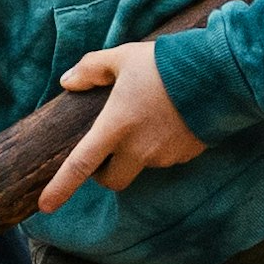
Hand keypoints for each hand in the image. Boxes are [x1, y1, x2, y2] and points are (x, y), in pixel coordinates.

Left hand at [44, 36, 203, 209]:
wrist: (219, 74)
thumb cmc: (166, 63)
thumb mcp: (123, 57)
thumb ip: (92, 69)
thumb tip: (68, 82)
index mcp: (116, 127)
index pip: (81, 165)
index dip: (60, 188)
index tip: (44, 207)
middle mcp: (138, 149)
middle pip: (113, 180)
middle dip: (106, 173)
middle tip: (109, 148)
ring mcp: (164, 156)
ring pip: (141, 165)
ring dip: (138, 152)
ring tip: (151, 115)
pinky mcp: (186, 155)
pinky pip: (167, 157)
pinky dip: (163, 145)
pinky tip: (172, 119)